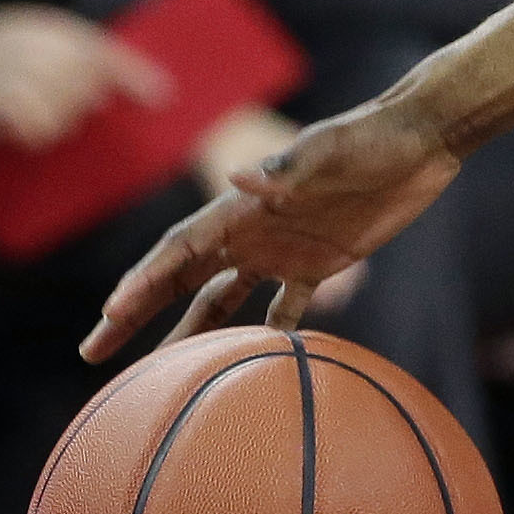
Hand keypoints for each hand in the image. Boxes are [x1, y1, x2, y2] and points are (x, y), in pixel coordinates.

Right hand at [0, 6, 171, 148]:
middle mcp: (40, 45)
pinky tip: (15, 129)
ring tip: (25, 114)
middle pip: (89, 88)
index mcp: (46, 27)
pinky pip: (39, 129)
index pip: (103, 50)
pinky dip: (32, 134)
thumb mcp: (21, 40)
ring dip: (55, 122)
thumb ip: (63, 57)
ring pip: (67, 113)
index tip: (162, 98)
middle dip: (82, 105)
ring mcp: (23, 71)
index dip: (135, 75)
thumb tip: (106, 94)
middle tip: (64, 110)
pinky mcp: (6, 100)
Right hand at [78, 99, 463, 360]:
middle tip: (93, 352)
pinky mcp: (323, 261)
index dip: (143, 280)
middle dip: (136, 314)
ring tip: (161, 376)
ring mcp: (284, 249)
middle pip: (180, 280)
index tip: (112, 314)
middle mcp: (253, 232)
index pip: (178, 250)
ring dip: (191, 334)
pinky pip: (286, 307)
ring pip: (222, 301)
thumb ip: (288, 167)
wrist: (420, 136)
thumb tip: (239, 177)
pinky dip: (269, 335)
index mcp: (244, 208)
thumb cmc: (372, 137)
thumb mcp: (331, 149)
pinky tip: (250, 366)